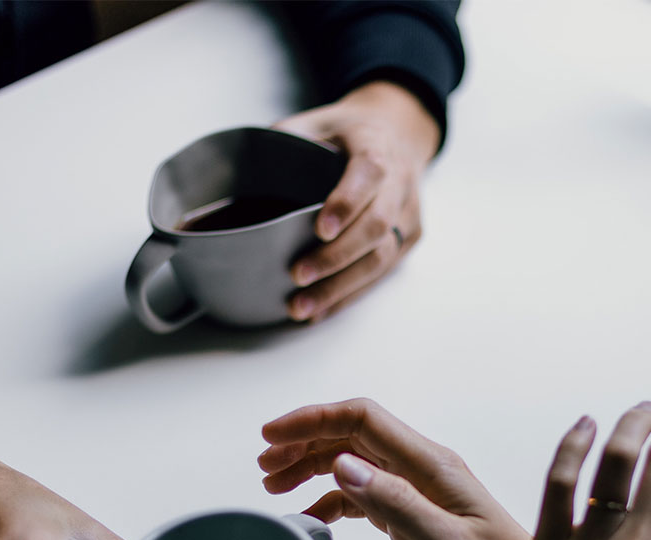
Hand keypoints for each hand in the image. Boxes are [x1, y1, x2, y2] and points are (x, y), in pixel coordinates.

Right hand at [259, 399, 528, 539]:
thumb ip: (395, 504)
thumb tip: (343, 465)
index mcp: (431, 465)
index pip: (362, 420)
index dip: (313, 419)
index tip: (271, 435)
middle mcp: (424, 469)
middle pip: (353, 435)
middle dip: (305, 442)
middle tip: (264, 466)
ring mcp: (420, 491)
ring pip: (355, 462)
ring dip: (314, 468)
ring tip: (276, 487)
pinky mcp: (417, 515)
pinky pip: (367, 495)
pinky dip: (334, 500)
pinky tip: (313, 517)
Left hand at [273, 81, 440, 322]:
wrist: (399, 131)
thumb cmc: (350, 131)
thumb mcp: (318, 119)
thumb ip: (286, 137)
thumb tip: (241, 166)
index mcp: (376, 147)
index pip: (369, 175)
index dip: (346, 204)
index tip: (319, 229)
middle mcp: (399, 183)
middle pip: (376, 226)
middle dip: (336, 256)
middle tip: (298, 275)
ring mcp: (408, 214)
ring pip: (382, 257)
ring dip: (341, 287)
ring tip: (304, 306)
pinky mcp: (409, 237)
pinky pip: (383, 272)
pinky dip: (351, 294)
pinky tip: (322, 310)